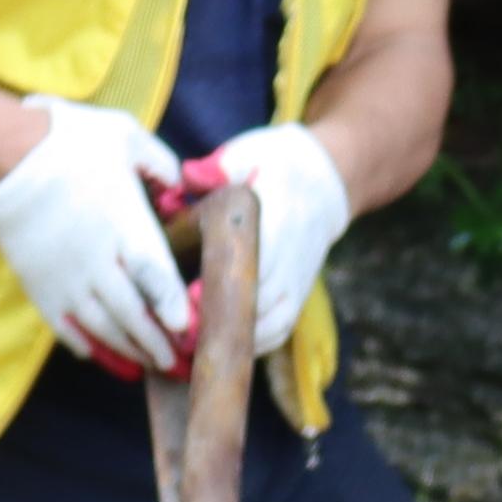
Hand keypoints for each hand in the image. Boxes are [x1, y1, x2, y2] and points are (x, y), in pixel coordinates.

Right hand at [0, 97, 190, 368]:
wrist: (1, 154)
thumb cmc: (66, 139)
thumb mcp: (124, 134)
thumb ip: (160, 162)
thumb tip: (180, 187)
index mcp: (126, 225)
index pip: (157, 277)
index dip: (173, 307)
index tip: (186, 328)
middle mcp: (99, 260)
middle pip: (134, 315)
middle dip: (157, 344)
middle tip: (177, 363)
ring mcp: (67, 278)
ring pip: (103, 328)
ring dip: (128, 351)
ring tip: (147, 365)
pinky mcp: (39, 286)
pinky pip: (65, 328)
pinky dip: (85, 346)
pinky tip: (99, 356)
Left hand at [173, 121, 349, 366]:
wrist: (324, 182)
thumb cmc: (273, 165)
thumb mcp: (248, 154)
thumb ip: (219, 166)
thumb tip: (187, 178)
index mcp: (279, 219)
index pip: (255, 260)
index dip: (223, 284)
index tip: (190, 296)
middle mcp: (293, 256)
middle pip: (259, 301)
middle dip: (219, 320)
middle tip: (177, 330)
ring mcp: (298, 280)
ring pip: (269, 325)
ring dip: (234, 340)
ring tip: (191, 347)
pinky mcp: (298, 296)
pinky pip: (277, 332)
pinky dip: (250, 345)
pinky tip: (218, 347)